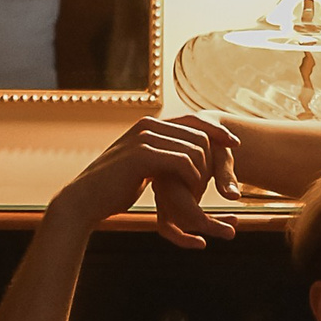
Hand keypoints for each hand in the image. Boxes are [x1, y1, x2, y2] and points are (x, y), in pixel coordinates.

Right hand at [55, 113, 242, 248]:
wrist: (85, 200)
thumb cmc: (114, 188)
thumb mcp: (140, 168)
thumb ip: (158, 157)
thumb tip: (176, 156)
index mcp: (149, 125)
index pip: (194, 120)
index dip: (217, 132)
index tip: (235, 146)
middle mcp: (148, 125)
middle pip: (200, 135)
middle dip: (211, 160)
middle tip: (207, 187)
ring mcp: (145, 137)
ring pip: (195, 150)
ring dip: (201, 175)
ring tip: (195, 195)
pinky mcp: (143, 154)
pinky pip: (184, 162)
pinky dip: (192, 179)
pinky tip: (190, 194)